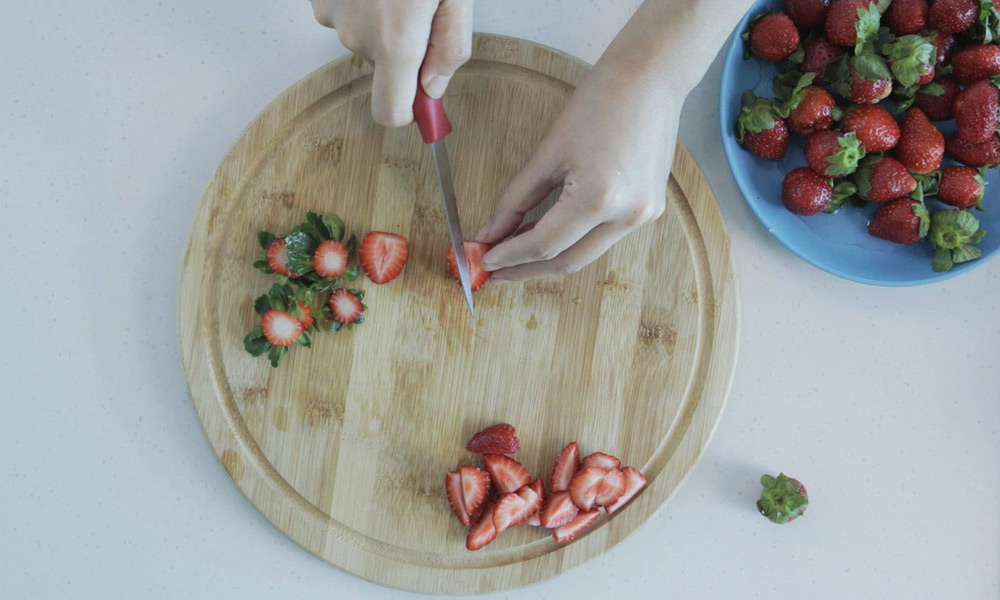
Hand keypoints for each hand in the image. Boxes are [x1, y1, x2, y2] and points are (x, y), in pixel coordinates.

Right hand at [311, 0, 472, 126]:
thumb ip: (450, 47)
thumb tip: (435, 87)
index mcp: (395, 40)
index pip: (390, 112)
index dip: (409, 110)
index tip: (424, 99)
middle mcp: (357, 34)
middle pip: (384, 67)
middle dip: (404, 46)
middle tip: (421, 8)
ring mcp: (333, 14)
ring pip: (366, 36)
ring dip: (383, 20)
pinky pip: (347, 13)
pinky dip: (363, 2)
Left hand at [475, 58, 679, 281]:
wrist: (651, 78)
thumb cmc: (600, 102)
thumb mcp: (549, 152)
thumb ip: (516, 199)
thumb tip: (491, 231)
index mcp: (598, 197)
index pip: (544, 245)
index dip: (509, 256)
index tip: (484, 261)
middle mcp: (626, 215)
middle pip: (567, 262)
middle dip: (527, 270)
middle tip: (495, 272)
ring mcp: (643, 217)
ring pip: (586, 255)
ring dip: (550, 258)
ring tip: (515, 256)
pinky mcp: (650, 212)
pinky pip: (604, 238)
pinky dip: (574, 241)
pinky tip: (549, 237)